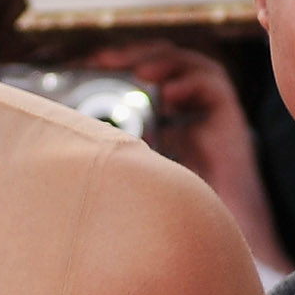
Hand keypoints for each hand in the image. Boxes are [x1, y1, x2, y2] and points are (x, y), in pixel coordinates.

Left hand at [88, 39, 294, 273]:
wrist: (208, 239)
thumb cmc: (163, 213)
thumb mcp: (127, 172)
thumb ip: (109, 150)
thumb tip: (66, 131)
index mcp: (158, 120)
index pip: (137, 75)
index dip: (113, 64)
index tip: (83, 62)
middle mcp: (183, 112)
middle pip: (160, 63)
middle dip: (132, 54)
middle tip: (102, 58)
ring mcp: (205, 114)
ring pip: (188, 65)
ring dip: (162, 60)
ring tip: (138, 70)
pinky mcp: (228, 121)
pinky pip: (214, 86)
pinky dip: (191, 83)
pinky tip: (168, 97)